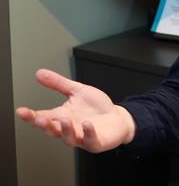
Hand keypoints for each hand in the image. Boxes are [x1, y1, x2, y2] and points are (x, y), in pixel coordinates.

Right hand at [15, 69, 135, 152]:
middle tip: (39, 119)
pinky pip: (90, 140)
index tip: (22, 111)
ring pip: (69, 138)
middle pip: (52, 130)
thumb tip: (40, 73)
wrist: (118, 117)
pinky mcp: (96, 142)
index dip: (31, 116)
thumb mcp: (78, 90)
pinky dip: (88, 133)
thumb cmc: (97, 107)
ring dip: (65, 130)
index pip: (43, 117)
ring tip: (64, 119)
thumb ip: (59, 84)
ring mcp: (82, 137)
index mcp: (62, 116)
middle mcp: (70, 128)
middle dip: (45, 125)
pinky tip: (87, 124)